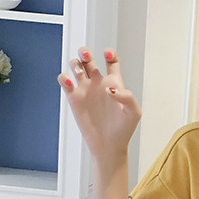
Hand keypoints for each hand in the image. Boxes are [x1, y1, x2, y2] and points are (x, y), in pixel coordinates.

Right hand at [58, 47, 140, 161]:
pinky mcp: (74, 99)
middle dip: (85, 53)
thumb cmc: (123, 130)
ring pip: (76, 67)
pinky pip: (65, 82)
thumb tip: (109, 89)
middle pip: (89, 60)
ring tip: (79, 70)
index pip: (111, 61)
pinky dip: (64, 78)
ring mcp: (85, 90)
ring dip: (75, 63)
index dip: (109, 53)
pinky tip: (70, 82)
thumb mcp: (133, 112)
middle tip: (86, 55)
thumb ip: (127, 96)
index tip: (107, 53)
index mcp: (114, 83)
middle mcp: (98, 84)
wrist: (108, 145)